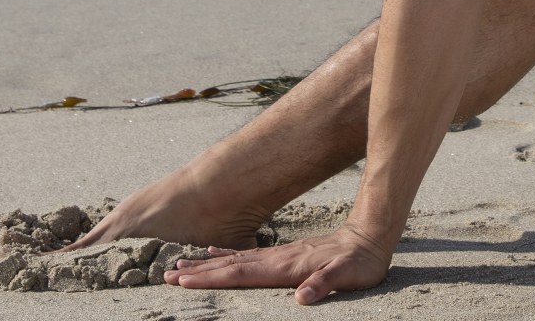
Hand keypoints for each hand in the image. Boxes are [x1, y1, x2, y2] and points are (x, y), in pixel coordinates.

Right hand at [164, 224, 392, 304]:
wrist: (368, 236)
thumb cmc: (358, 263)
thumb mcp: (348, 276)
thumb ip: (325, 284)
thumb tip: (303, 298)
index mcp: (285, 267)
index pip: (240, 273)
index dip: (212, 278)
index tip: (184, 280)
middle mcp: (276, 258)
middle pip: (229, 265)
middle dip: (198, 271)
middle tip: (166, 274)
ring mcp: (278, 255)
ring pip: (233, 259)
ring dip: (206, 263)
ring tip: (179, 263)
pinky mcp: (283, 255)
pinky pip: (246, 255)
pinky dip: (226, 254)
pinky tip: (213, 251)